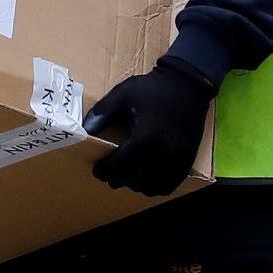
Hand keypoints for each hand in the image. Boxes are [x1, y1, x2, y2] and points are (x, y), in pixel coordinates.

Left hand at [83, 59, 213, 196]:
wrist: (187, 84)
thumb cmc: (153, 89)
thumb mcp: (123, 93)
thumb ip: (102, 113)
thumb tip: (85, 131)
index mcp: (146, 135)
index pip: (120, 165)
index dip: (105, 170)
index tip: (98, 169)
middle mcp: (164, 152)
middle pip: (134, 180)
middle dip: (118, 179)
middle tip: (110, 174)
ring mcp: (177, 159)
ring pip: (151, 187)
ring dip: (135, 185)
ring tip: (127, 175)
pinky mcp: (186, 161)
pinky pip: (167, 186)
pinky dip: (153, 186)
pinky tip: (145, 177)